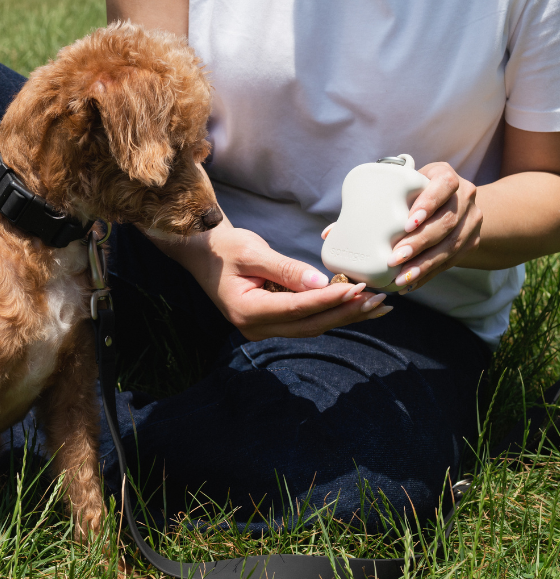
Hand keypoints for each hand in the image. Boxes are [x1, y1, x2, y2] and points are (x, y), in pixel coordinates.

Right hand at [179, 224, 390, 340]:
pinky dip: (330, 313)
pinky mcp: (270, 323)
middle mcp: (255, 327)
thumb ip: (286, 269)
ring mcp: (262, 328)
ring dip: (343, 316)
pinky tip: (353, 306)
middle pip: (309, 324)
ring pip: (311, 326)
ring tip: (375, 306)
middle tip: (376, 300)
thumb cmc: (224, 249)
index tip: (357, 289)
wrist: (203, 255)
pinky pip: (305, 321)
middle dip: (345, 313)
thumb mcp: (252, 252)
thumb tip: (321, 282)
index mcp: (247, 310)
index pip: (297, 308)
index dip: (329, 300)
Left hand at [382, 162, 481, 291]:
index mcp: (445, 176)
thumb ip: (377, 200)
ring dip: (424, 263)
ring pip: (451, 245)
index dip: (428, 203)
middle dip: (419, 242)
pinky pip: (451, 261)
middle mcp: (464, 198)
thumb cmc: (413, 192)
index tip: (407, 223)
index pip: (445, 184)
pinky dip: (428, 273)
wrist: (450, 202)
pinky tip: (410, 283)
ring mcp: (471, 221)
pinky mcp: (472, 241)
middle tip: (395, 257)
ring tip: (401, 277)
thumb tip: (333, 231)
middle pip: (446, 221)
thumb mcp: (402, 187)